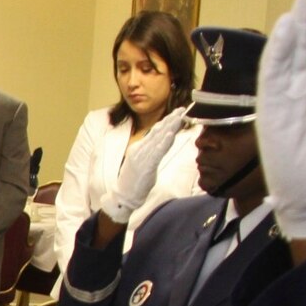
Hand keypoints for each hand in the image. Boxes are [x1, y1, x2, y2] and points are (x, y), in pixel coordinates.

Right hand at [102, 106, 188, 223]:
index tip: (178, 112)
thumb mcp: (142, 162)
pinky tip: (170, 134)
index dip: (167, 121)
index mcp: (138, 147)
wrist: (123, 196)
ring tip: (179, 117)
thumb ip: (151, 152)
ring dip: (170, 127)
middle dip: (170, 119)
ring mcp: (142, 157)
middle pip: (157, 131)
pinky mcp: (145, 166)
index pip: (155, 131)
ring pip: (158, 139)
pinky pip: (156, 152)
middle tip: (182, 109)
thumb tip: (162, 142)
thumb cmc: (134, 181)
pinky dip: (163, 143)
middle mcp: (139, 149)